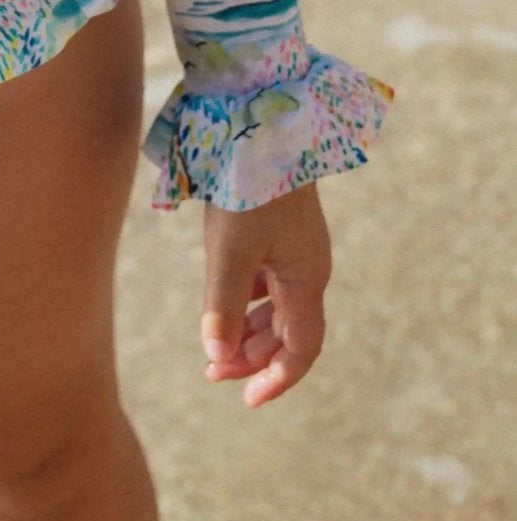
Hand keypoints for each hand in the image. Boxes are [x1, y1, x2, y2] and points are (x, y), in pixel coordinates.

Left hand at [201, 180, 331, 406]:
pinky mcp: (281, 230)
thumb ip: (221, 304)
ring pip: (276, 308)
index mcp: (305, 279)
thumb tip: (215, 357)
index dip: (277, 380)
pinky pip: (268, 281)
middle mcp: (308, 269)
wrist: (263, 120)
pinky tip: (224, 304)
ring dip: (248, 332)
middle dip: (252, 358)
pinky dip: (247, 301)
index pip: (300, 349)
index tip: (247, 401)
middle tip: (212, 372)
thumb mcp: (229, 248)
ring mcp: (296, 249)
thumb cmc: (248, 183)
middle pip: (286, 332)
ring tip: (214, 349)